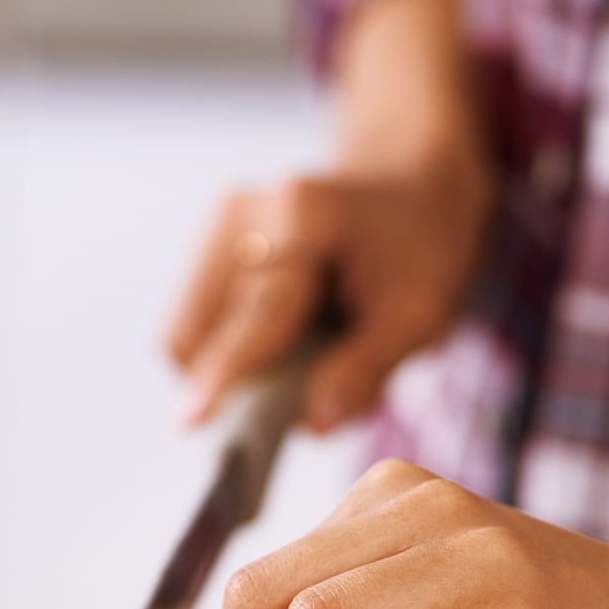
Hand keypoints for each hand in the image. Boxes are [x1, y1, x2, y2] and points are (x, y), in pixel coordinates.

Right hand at [165, 165, 489, 432]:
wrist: (408, 186)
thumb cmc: (420, 247)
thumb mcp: (421, 312)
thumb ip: (366, 369)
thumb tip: (313, 423)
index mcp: (304, 216)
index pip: (256, 313)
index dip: (225, 371)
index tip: (193, 419)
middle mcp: (247, 210)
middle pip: (201, 330)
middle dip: (237, 382)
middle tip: (297, 396)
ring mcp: (221, 221)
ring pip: (187, 333)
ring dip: (229, 368)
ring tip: (298, 354)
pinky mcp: (210, 238)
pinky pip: (195, 322)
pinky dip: (229, 349)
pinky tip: (281, 334)